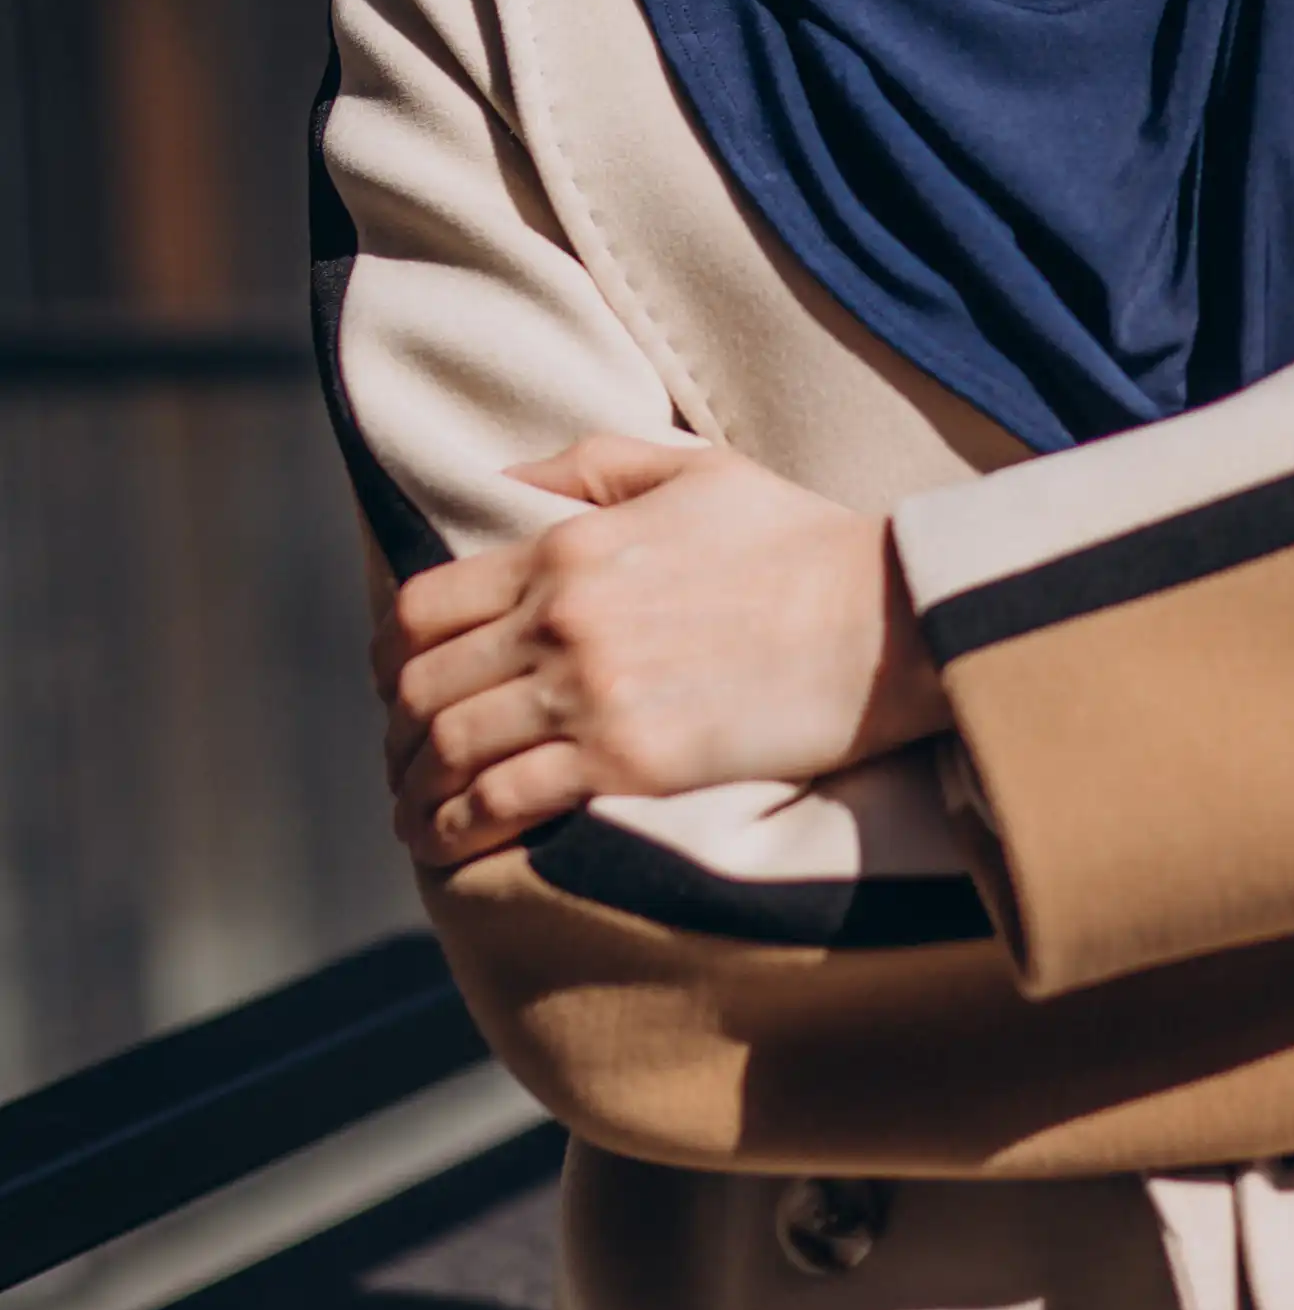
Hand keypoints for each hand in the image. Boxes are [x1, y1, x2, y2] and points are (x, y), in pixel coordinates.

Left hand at [375, 437, 950, 870]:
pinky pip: (502, 801)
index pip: (426, 604)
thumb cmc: (801, 542)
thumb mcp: (695, 470)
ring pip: (449, 749)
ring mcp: (590, 690)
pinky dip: (458, 829)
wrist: (884, 617)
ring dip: (416, 792)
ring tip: (416, 818)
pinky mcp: (626, 761)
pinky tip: (453, 843)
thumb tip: (501, 478)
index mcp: (569, 543)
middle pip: (423, 684)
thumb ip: (591, 465)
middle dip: (398, 730)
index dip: (393, 654)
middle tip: (404, 760)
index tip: (397, 685)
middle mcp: (562, 616)